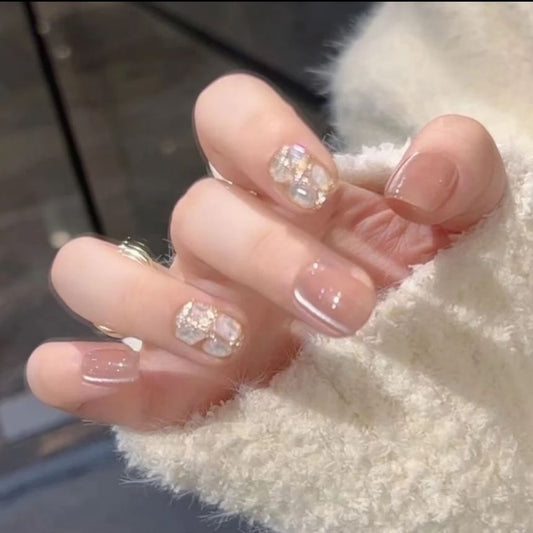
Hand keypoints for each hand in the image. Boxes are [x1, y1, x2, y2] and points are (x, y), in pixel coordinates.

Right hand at [27, 74, 505, 429]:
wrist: (404, 368)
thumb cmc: (420, 280)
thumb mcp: (456, 222)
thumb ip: (459, 174)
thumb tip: (425, 176)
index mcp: (272, 187)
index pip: (225, 115)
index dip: (260, 138)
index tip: (318, 190)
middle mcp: (216, 241)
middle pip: (193, 214)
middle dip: (265, 257)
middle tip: (348, 310)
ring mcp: (181, 309)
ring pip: (101, 275)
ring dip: (160, 306)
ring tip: (236, 345)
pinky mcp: (166, 380)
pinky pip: (102, 372)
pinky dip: (82, 374)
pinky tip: (82, 378)